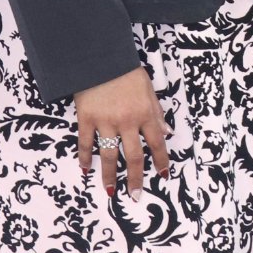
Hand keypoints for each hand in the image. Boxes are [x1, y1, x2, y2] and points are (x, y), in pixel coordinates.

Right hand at [74, 68, 169, 199]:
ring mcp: (105, 121)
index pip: (157, 142)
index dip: (160, 160)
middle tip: (135, 195)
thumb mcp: (149, 89)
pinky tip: (85, 170)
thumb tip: (168, 133)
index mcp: (145, 113)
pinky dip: (84, 157)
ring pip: (108, 155)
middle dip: (135, 178)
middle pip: (133, 156)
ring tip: (110, 191)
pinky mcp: (86, 119)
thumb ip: (157, 113)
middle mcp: (127, 121)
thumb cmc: (127, 72)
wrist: (101, 57)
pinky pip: (85, 143)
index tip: (162, 176)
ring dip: (110, 175)